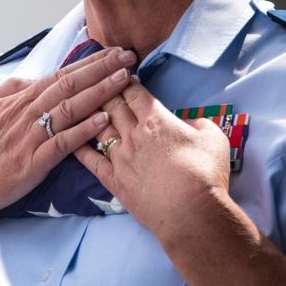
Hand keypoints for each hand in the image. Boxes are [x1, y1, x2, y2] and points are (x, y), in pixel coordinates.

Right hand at [0, 47, 133, 210]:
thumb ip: (8, 92)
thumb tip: (31, 79)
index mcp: (19, 99)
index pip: (61, 75)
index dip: (89, 63)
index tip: (113, 52)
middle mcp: (27, 112)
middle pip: (70, 84)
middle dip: (102, 69)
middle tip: (129, 56)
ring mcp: (30, 136)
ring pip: (70, 108)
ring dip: (100, 92)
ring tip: (124, 79)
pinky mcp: (31, 162)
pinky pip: (62, 143)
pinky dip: (84, 130)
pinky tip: (103, 120)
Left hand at [76, 80, 285, 285]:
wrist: (192, 214)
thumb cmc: (205, 174)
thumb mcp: (214, 139)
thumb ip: (200, 124)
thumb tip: (190, 124)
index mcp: (156, 119)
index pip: (134, 92)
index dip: (125, 79)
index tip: (118, 72)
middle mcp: (133, 134)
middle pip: (112, 104)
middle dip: (104, 90)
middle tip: (97, 81)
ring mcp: (120, 157)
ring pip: (98, 127)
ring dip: (90, 113)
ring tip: (82, 104)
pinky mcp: (113, 180)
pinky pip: (90, 159)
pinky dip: (79, 146)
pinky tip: (71, 138)